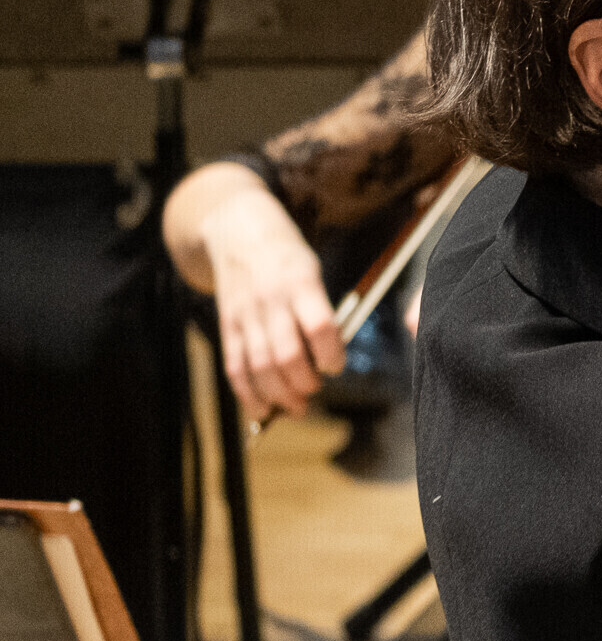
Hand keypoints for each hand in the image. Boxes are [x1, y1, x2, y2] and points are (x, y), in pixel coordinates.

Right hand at [185, 168, 341, 418]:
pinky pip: (235, 365)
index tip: (335, 366)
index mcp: (300, 282)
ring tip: (297, 407)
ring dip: (280, 395)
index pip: (320, 328)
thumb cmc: (285, 256)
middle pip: (286, 355)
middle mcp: (270, 300)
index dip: (331, 355)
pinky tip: (262, 410)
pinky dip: (248, 393)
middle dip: (304, 383)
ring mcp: (244, 314)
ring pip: (259, 366)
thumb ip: (320, 310)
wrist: (235, 230)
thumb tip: (329, 357)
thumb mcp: (312, 270)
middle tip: (314, 390)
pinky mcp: (227, 325)